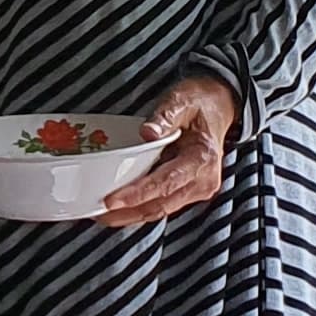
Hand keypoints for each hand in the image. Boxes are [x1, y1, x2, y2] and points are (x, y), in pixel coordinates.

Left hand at [95, 73, 238, 228]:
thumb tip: (148, 132)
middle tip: (98, 213)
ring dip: (131, 215)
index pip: (166, 183)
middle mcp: (203, 180)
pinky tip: (119, 209)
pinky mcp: (188, 191)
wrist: (217, 107)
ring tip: (102, 215)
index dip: (137, 194)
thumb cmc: (199, 103)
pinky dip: (140, 208)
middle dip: (128, 212)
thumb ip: (165, 116)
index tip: (112, 201)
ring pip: (160, 209)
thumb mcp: (182, 100)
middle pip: (161, 204)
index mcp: (203, 158)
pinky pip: (162, 204)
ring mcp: (197, 188)